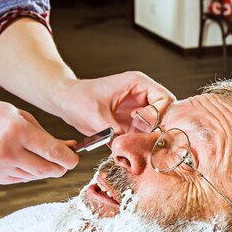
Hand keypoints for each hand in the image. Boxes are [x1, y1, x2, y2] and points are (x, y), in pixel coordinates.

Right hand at [0, 98, 78, 183]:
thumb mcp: (17, 114)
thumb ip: (44, 133)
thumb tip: (68, 148)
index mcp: (16, 130)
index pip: (52, 151)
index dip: (69, 158)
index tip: (75, 158)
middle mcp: (9, 151)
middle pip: (48, 169)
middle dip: (60, 166)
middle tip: (64, 160)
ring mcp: (1, 167)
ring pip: (37, 175)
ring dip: (44, 168)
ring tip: (38, 154)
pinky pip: (23, 178)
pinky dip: (29, 171)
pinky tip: (23, 159)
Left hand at [54, 71, 175, 135]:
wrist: (65, 101)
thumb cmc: (77, 99)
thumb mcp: (95, 116)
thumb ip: (113, 131)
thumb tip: (127, 147)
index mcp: (137, 83)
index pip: (164, 99)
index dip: (159, 115)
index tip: (144, 127)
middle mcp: (142, 94)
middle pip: (165, 113)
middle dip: (157, 129)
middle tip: (142, 140)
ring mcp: (138, 108)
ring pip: (157, 126)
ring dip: (148, 137)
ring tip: (134, 145)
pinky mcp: (132, 122)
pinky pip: (145, 133)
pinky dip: (140, 142)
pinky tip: (129, 146)